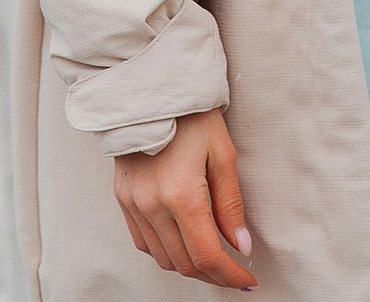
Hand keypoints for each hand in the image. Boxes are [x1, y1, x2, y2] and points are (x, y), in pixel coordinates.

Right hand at [114, 108, 255, 288]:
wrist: (150, 89)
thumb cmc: (192, 116)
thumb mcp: (223, 154)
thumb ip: (231, 205)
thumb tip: (241, 246)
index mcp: (181, 194)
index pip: (206, 255)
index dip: (228, 276)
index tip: (246, 281)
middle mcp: (152, 205)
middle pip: (183, 263)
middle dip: (213, 275)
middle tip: (234, 274)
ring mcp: (133, 203)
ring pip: (161, 257)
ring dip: (188, 265)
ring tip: (212, 260)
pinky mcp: (122, 198)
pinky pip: (142, 241)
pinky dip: (164, 251)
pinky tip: (182, 243)